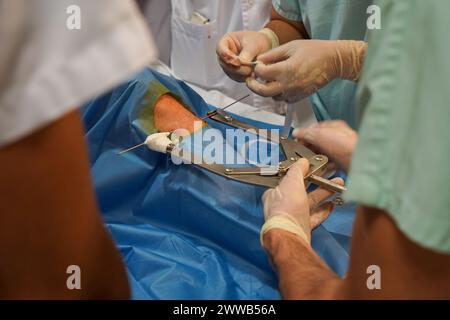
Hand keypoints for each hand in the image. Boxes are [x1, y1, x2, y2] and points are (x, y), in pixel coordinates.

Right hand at [216, 31, 272, 81]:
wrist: (265, 47)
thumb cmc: (258, 41)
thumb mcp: (253, 44)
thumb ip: (246, 54)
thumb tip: (240, 65)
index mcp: (226, 42)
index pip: (220, 49)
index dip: (227, 56)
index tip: (237, 61)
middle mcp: (224, 55)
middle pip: (225, 63)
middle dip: (237, 67)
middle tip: (248, 68)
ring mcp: (229, 65)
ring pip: (231, 72)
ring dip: (242, 73)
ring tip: (254, 70)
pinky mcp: (235, 74)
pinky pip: (237, 77)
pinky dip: (245, 77)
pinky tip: (253, 73)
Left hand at [246, 40, 366, 101]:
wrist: (333, 62)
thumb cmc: (314, 51)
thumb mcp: (291, 46)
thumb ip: (272, 55)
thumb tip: (258, 60)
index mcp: (286, 70)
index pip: (261, 73)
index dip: (257, 68)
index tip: (258, 64)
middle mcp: (289, 84)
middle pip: (263, 91)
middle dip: (253, 85)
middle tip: (250, 79)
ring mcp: (294, 93)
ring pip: (272, 97)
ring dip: (266, 90)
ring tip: (267, 80)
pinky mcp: (299, 97)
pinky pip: (283, 99)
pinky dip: (278, 93)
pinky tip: (280, 84)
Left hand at [262, 159, 343, 242]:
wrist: (290, 235)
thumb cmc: (287, 208)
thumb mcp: (291, 182)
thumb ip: (297, 170)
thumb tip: (303, 161)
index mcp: (274, 194)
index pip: (288, 180)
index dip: (301, 173)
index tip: (313, 168)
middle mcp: (282, 205)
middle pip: (302, 191)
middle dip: (319, 183)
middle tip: (332, 175)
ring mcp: (293, 217)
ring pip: (311, 203)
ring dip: (325, 194)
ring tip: (339, 185)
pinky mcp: (303, 227)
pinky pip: (315, 216)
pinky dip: (324, 210)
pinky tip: (333, 204)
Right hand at [293, 121, 357, 171]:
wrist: (360, 162)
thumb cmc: (345, 146)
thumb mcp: (320, 135)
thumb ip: (307, 133)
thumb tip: (297, 132)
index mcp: (334, 126)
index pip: (314, 128)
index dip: (304, 134)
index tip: (296, 141)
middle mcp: (338, 137)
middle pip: (318, 141)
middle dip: (309, 147)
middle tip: (302, 153)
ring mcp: (340, 150)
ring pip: (322, 153)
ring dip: (315, 158)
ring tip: (310, 161)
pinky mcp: (342, 162)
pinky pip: (329, 164)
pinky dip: (323, 166)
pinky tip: (320, 168)